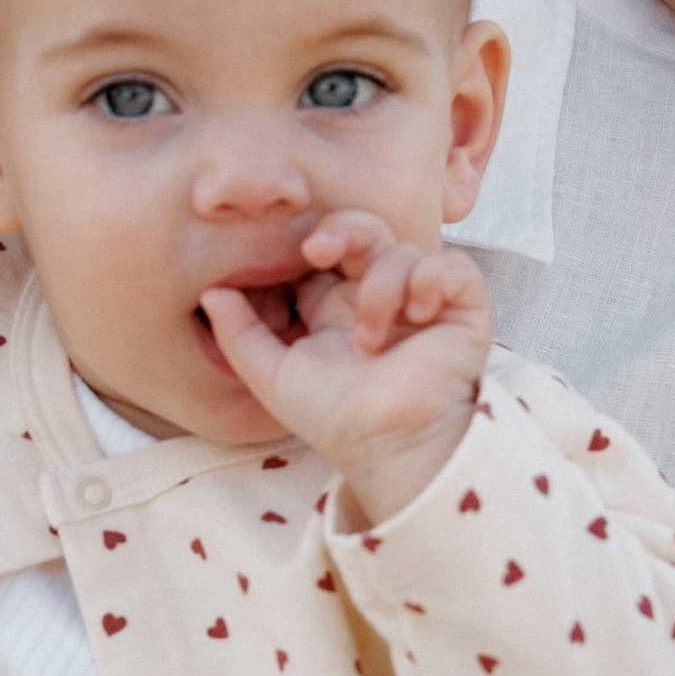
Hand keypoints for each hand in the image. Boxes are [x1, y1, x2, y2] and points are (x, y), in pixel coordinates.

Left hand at [199, 216, 493, 525]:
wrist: (385, 446)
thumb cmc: (335, 419)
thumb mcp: (273, 375)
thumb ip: (239, 334)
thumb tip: (211, 293)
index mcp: (337, 305)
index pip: (326, 249)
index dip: (311, 242)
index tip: (296, 255)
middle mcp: (379, 296)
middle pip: (365, 230)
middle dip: (342, 230)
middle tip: (319, 251)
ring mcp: (422, 302)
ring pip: (403, 251)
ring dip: (382, 286)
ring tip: (371, 340)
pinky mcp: (462, 310)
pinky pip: (454, 266)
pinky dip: (432, 279)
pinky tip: (417, 313)